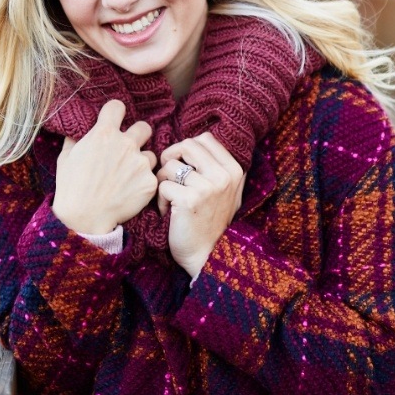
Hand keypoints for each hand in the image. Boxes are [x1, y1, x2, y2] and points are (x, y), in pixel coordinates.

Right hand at [52, 100, 156, 233]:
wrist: (84, 217)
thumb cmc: (71, 187)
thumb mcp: (65, 157)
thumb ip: (75, 139)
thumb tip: (76, 130)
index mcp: (104, 133)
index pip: (117, 106)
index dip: (115, 113)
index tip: (114, 120)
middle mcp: (126, 144)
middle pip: (144, 127)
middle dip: (138, 135)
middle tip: (129, 149)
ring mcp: (140, 163)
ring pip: (150, 154)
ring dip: (142, 162)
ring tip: (128, 177)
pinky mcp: (149, 182)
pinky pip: (151, 177)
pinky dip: (144, 183)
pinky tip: (131, 192)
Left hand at [157, 133, 244, 276]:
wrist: (208, 255)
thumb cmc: (211, 220)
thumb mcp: (225, 190)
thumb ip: (216, 165)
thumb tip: (194, 141)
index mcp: (234, 169)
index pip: (205, 138)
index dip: (186, 148)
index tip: (182, 164)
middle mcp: (224, 175)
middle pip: (187, 145)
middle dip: (170, 158)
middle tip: (168, 177)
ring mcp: (208, 187)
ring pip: (170, 166)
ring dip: (163, 182)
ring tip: (170, 199)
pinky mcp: (190, 200)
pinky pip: (163, 186)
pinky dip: (160, 200)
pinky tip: (168, 212)